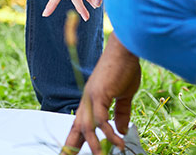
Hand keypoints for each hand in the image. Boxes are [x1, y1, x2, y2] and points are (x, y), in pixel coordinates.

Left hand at [63, 33, 140, 154]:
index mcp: (91, 100)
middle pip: (76, 127)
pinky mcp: (99, 94)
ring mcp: (91, 97)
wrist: (124, 50)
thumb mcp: (124, 96)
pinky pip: (101, 119)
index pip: (80, 123)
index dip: (75, 139)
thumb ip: (121, 113)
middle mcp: (87, 100)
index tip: (70, 152)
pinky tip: (119, 143)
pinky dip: (109, 133)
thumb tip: (120, 131)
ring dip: (93, 146)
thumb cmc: (124, 69)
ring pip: (87, 127)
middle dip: (72, 146)